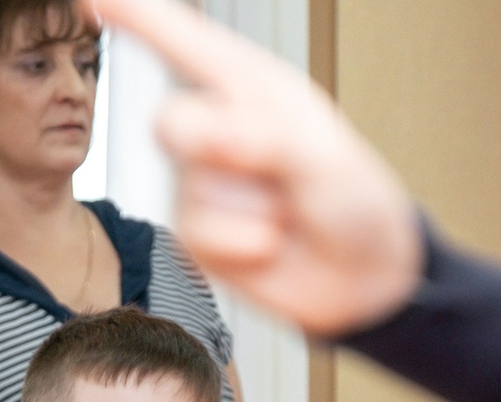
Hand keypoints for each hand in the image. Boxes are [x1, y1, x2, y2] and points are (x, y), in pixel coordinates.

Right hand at [89, 0, 424, 336]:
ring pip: (191, 190)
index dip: (137, 18)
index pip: (183, 42)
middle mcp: (221, 128)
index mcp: (252, 88)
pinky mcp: (199, 235)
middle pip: (170, 123)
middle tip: (274, 171)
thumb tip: (210, 139)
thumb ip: (265, 139)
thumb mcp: (324, 158)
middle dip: (216, 150)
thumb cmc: (355, 204)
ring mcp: (204, 183)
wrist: (363, 277)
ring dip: (249, 210)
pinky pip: (198, 236)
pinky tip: (271, 244)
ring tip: (287, 215)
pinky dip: (242, 246)